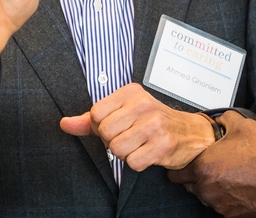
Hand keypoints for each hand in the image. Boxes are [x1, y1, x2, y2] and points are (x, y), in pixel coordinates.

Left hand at [59, 83, 214, 170]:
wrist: (190, 133)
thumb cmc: (152, 121)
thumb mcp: (122, 112)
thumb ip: (90, 120)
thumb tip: (65, 124)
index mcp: (131, 92)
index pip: (96, 114)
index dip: (102, 125)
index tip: (119, 124)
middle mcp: (144, 104)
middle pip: (105, 133)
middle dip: (114, 140)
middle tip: (131, 135)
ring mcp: (155, 125)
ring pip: (117, 149)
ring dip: (126, 153)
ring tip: (140, 144)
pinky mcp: (163, 145)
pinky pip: (133, 163)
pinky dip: (138, 163)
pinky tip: (148, 152)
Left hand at [168, 111, 255, 216]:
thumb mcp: (244, 126)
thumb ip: (225, 119)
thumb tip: (219, 119)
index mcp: (203, 167)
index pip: (175, 174)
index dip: (180, 166)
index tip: (185, 162)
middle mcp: (207, 189)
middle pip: (189, 186)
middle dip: (196, 176)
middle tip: (210, 165)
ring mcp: (219, 205)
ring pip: (205, 197)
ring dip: (211, 187)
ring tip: (229, 174)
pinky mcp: (232, 215)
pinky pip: (222, 206)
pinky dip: (226, 197)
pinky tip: (239, 186)